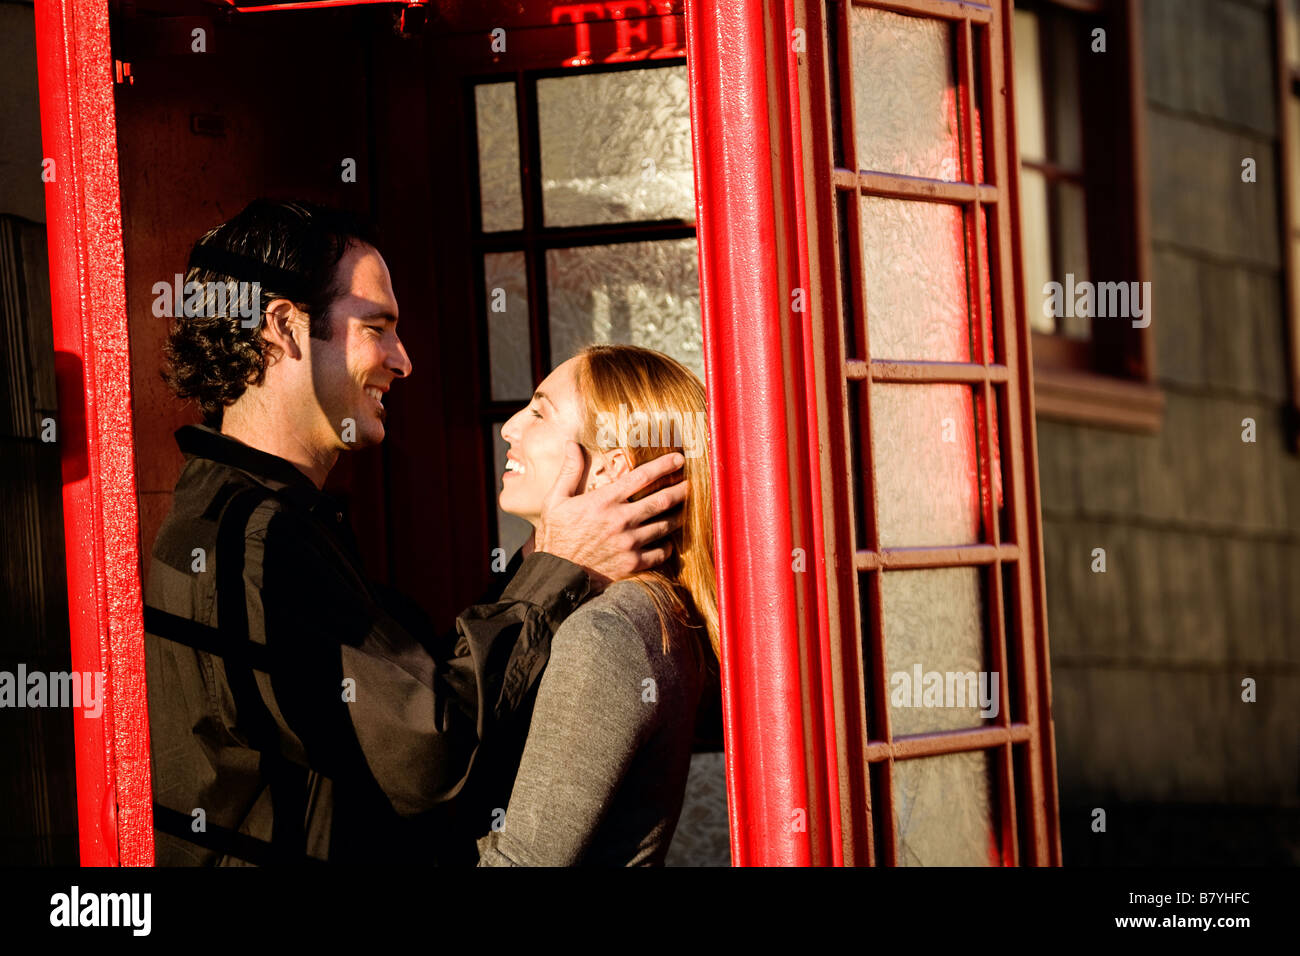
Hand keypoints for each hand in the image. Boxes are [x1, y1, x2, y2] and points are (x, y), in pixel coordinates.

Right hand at [534, 441, 687, 588]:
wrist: (557, 574)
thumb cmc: (555, 536)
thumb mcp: (556, 500)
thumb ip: (569, 471)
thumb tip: (571, 444)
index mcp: (604, 501)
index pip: (642, 477)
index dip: (664, 465)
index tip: (679, 459)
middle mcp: (621, 520)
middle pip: (662, 500)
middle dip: (681, 490)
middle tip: (691, 484)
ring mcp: (629, 543)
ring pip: (665, 526)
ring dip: (678, 517)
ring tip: (685, 510)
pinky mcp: (633, 563)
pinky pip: (660, 552)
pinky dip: (667, 546)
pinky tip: (667, 541)